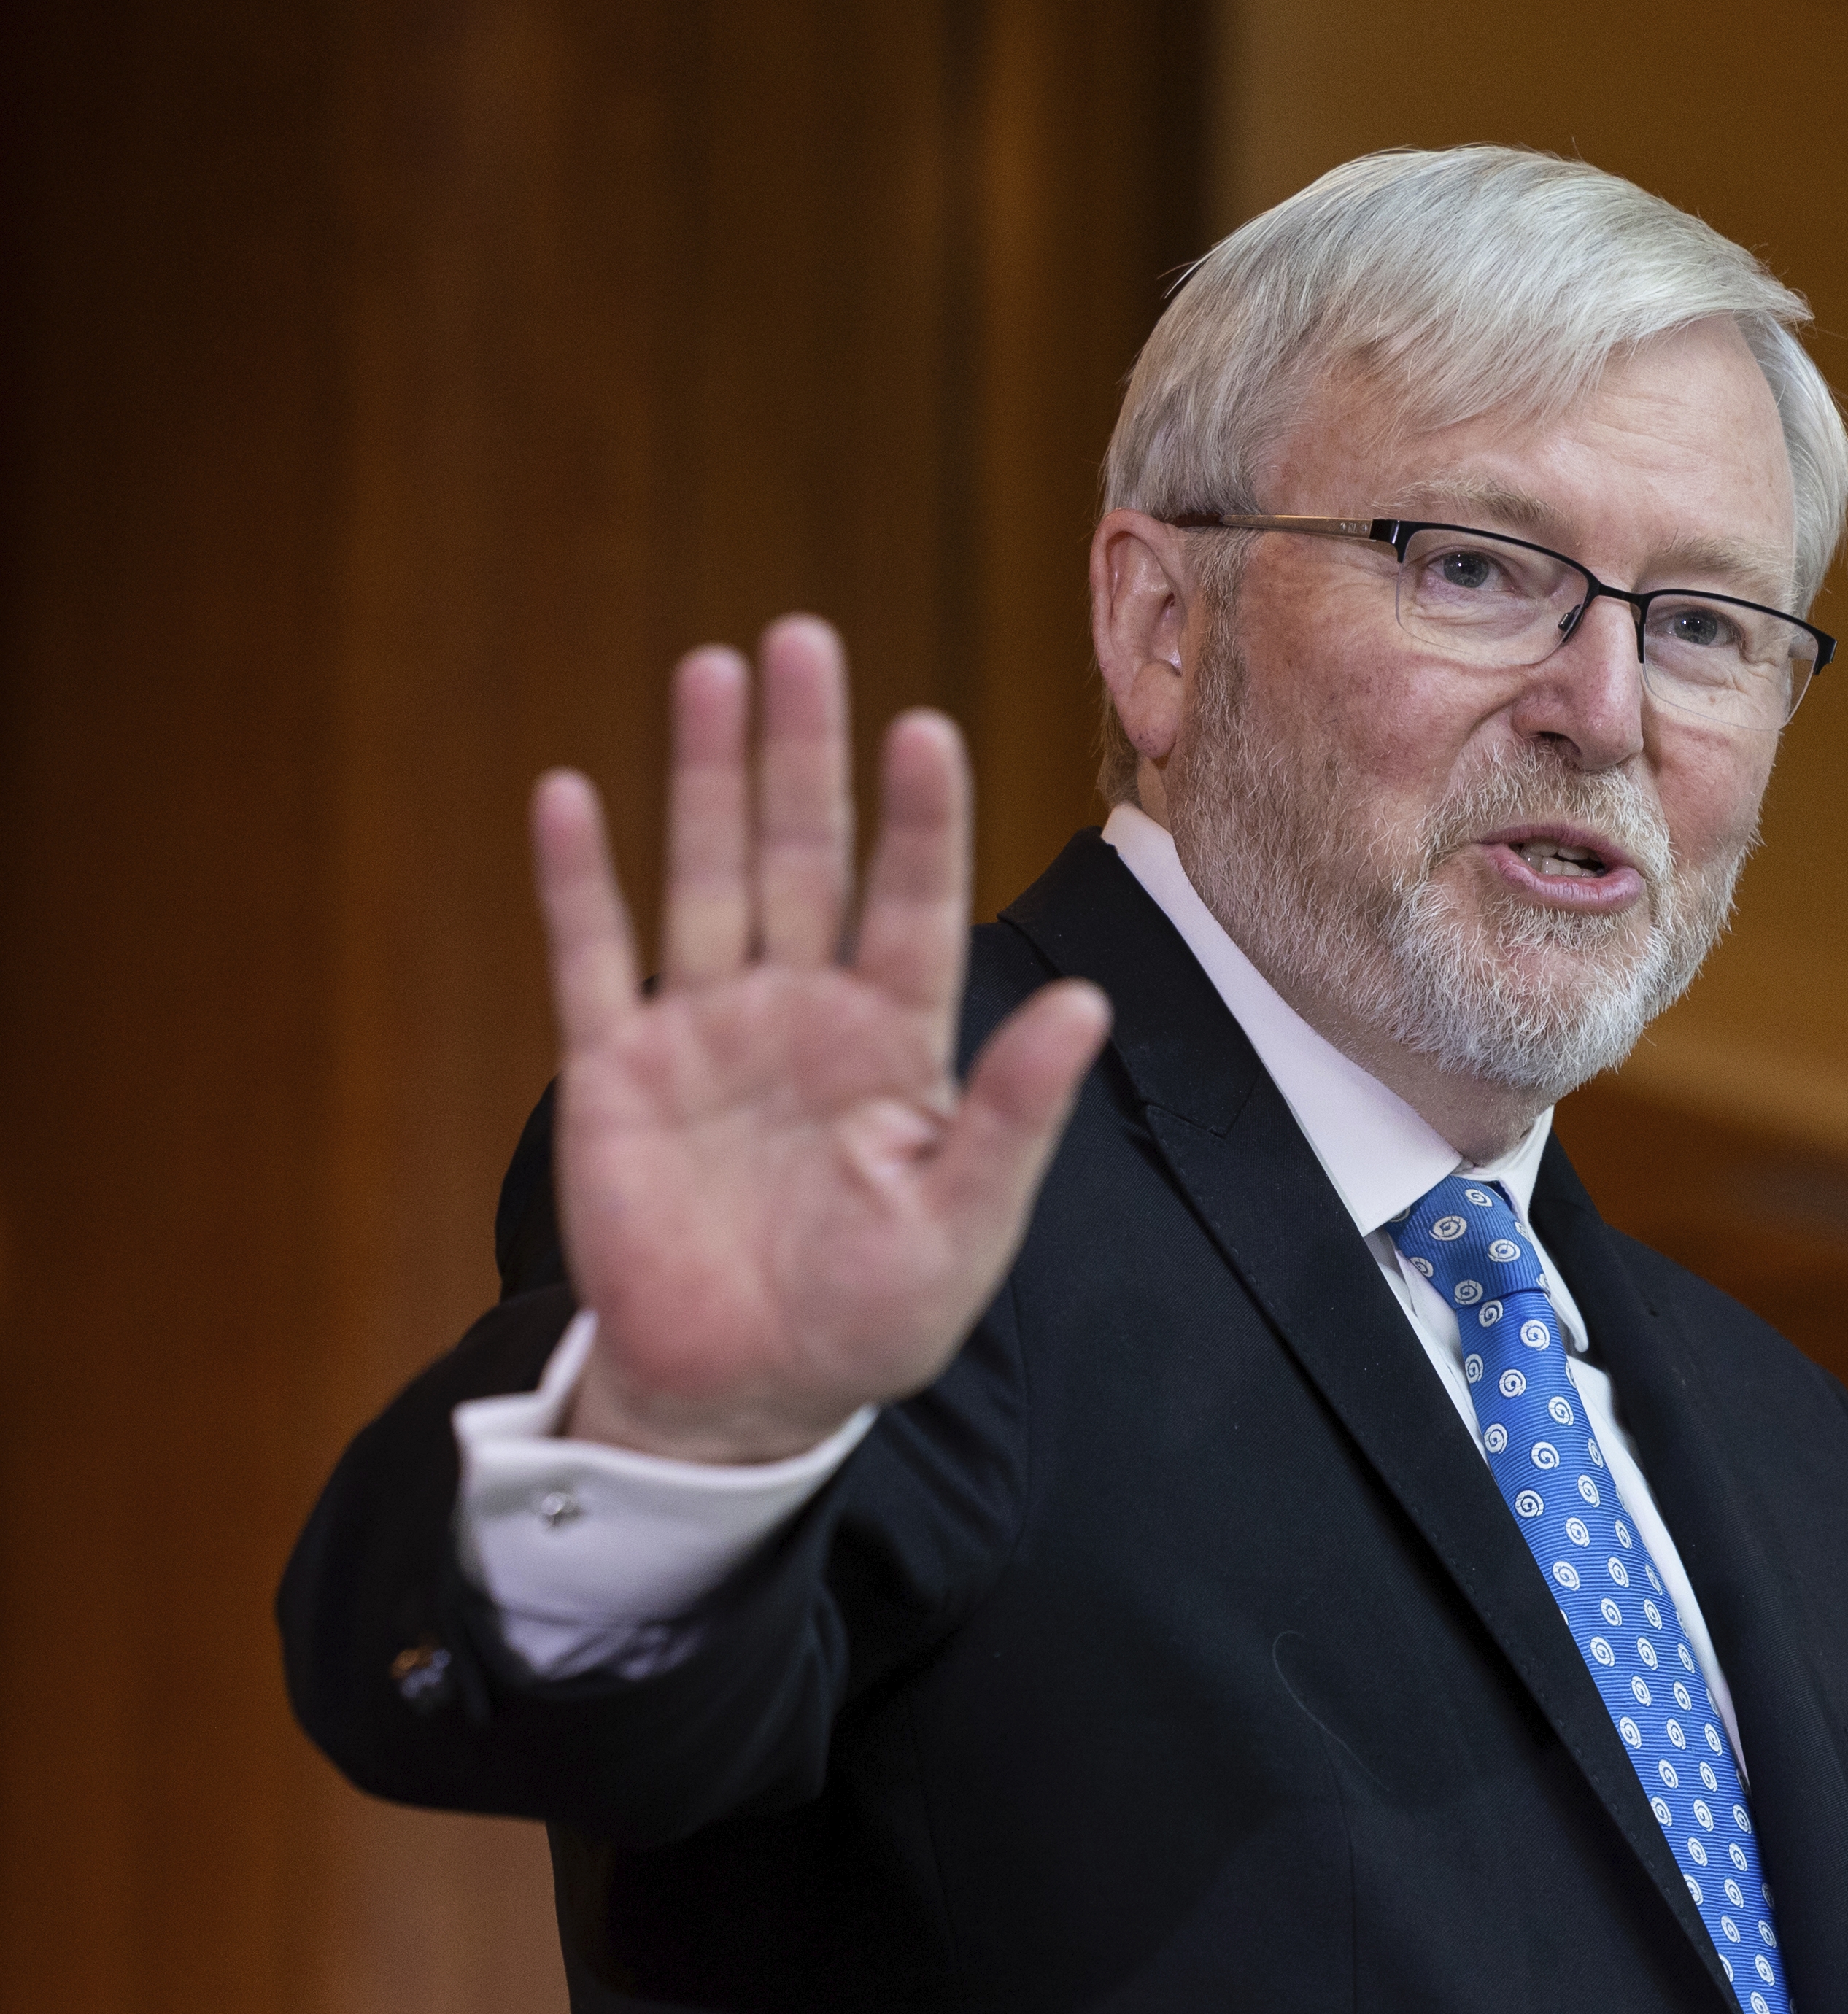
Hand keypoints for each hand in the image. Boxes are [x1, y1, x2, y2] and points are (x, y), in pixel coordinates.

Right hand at [530, 617, 1109, 1461]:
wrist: (744, 1396)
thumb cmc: (872, 1315)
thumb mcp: (964, 1224)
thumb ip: (1014, 1111)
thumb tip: (1090, 1004)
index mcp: (896, 1041)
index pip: (916, 904)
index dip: (920, 819)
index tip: (925, 728)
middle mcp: (803, 1012)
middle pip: (807, 857)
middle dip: (806, 752)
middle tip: (804, 637)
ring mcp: (707, 1032)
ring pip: (708, 877)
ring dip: (707, 778)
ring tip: (712, 669)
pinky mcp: (616, 1074)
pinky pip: (594, 961)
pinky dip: (578, 882)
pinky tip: (572, 794)